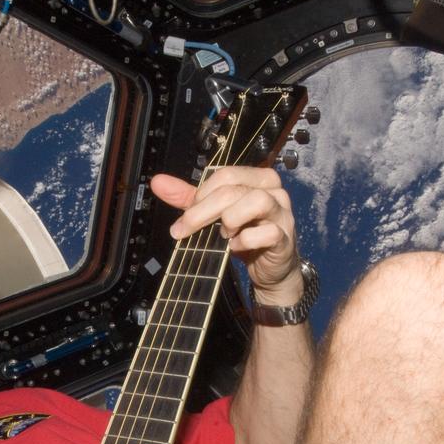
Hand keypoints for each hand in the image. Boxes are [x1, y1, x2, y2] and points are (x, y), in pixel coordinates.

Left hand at [150, 169, 302, 306]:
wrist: (269, 268)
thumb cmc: (244, 235)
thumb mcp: (214, 214)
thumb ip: (188, 198)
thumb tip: (158, 182)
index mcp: (257, 178)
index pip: (225, 175)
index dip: (201, 195)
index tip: (186, 216)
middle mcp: (273, 190)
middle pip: (233, 189)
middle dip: (202, 211)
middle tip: (186, 229)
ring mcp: (282, 213)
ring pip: (255, 201)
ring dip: (230, 220)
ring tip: (224, 234)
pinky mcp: (285, 237)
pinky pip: (266, 232)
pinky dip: (245, 241)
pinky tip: (236, 247)